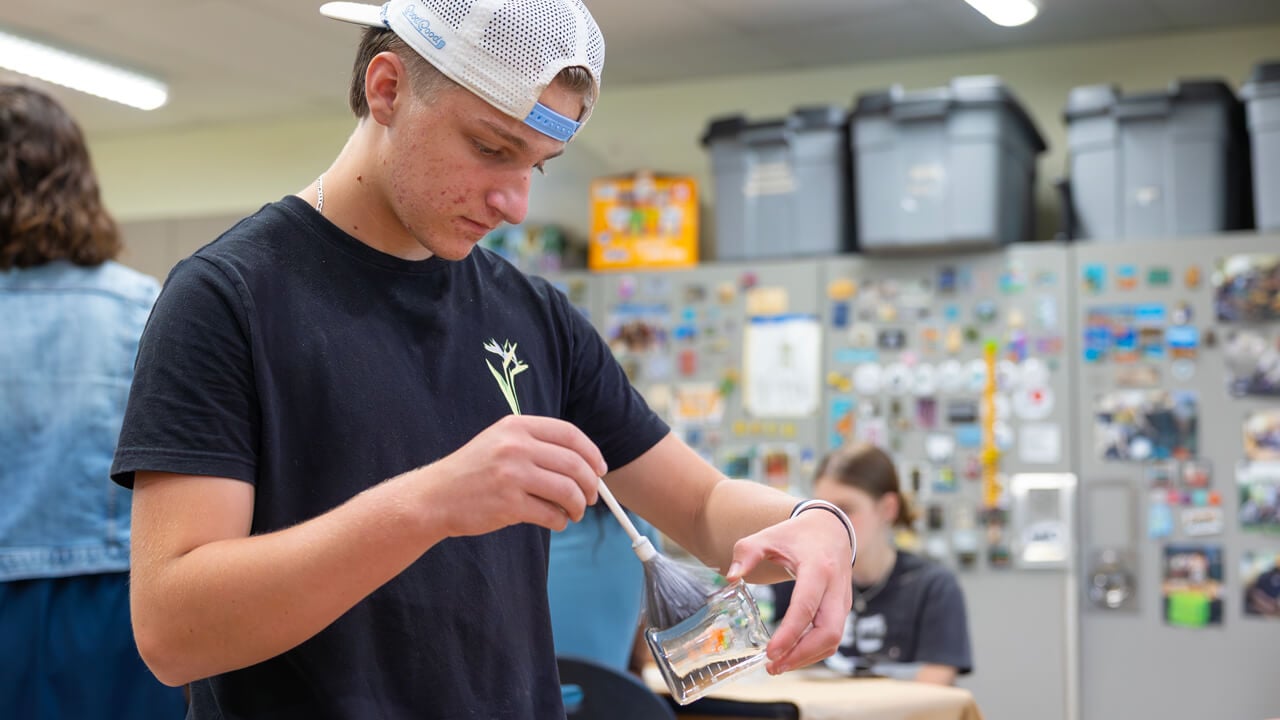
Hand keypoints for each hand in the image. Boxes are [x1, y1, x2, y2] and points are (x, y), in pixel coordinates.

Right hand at [418, 414, 606, 536]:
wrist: (434, 497)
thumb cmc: (473, 472)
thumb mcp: (500, 442)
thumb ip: (536, 445)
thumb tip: (584, 464)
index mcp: (516, 427)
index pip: (569, 434)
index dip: (591, 453)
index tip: (600, 469)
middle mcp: (516, 447)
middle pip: (574, 464)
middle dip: (591, 484)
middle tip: (592, 497)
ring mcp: (512, 475)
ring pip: (567, 491)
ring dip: (578, 506)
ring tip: (574, 512)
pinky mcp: (508, 503)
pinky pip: (550, 514)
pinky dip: (559, 521)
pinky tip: (555, 522)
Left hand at [726, 509, 852, 674]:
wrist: (830, 529)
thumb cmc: (796, 535)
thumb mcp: (768, 536)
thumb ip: (747, 552)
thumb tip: (731, 577)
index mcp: (818, 567)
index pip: (806, 606)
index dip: (790, 633)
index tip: (770, 652)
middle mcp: (836, 587)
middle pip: (829, 632)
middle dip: (801, 654)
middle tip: (773, 666)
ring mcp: (843, 600)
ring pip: (834, 639)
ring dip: (807, 657)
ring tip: (778, 666)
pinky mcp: (843, 609)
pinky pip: (833, 636)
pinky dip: (814, 651)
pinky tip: (791, 655)